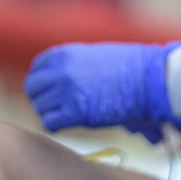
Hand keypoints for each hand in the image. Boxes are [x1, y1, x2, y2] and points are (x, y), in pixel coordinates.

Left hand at [25, 42, 180, 133]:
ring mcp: (66, 91)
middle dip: (42, 98)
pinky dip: (56, 126)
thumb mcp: (95, 55)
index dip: (43, 81)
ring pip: (40, 107)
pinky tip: (68, 124)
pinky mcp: (75, 112)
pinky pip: (50, 123)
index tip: (50, 90)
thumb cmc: (129, 67)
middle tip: (55, 106)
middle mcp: (60, 70)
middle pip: (33, 88)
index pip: (37, 68)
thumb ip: (74, 65)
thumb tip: (61, 79)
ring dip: (50, 113)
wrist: (147, 78)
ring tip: (67, 115)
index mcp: (64, 53)